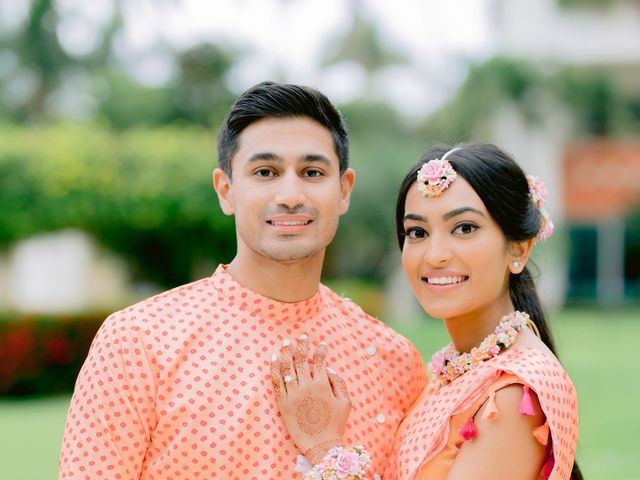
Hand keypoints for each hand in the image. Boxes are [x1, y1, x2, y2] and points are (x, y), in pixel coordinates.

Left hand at [270, 336, 350, 463]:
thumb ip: (339, 382)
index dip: (320, 350)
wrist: (321, 446)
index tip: (321, 344)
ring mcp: (293, 394)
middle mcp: (306, 386)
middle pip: (301, 359)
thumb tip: (329, 368)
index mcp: (323, 384)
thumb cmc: (335, 424)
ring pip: (287, 367)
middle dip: (301, 345)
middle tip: (301, 337)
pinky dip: (274, 368)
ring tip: (286, 343)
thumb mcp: (346, 402)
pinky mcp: (282, 403)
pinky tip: (273, 359)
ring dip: (286, 352)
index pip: (320, 360)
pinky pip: (276, 382)